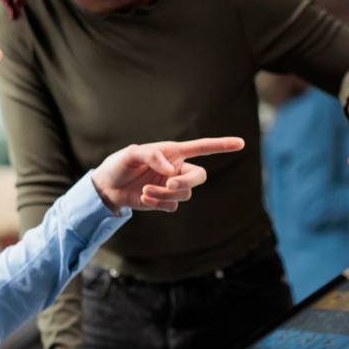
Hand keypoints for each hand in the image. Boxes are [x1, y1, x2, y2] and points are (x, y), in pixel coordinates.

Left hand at [91, 137, 244, 212]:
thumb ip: (152, 156)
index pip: (203, 148)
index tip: (241, 143)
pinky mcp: (165, 202)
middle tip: (170, 185)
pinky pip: (172, 206)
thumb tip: (171, 171)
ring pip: (184, 194)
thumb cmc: (119, 164)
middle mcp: (177, 169)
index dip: (222, 145)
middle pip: (200, 176)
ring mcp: (172, 186)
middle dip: (187, 182)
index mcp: (174, 152)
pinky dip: (159, 203)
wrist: (107, 187)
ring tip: (145, 191)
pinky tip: (144, 198)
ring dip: (165, 194)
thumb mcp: (131, 154)